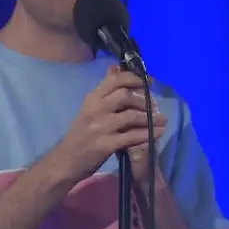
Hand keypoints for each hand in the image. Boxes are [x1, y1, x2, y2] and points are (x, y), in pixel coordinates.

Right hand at [53, 65, 167, 182]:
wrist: (66, 160)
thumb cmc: (80, 133)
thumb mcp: (89, 107)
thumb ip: (104, 89)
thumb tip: (115, 67)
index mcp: (92, 98)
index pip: (114, 80)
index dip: (134, 78)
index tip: (149, 82)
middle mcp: (95, 109)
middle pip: (125, 95)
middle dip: (144, 99)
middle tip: (155, 106)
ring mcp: (100, 127)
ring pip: (131, 116)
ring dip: (150, 118)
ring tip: (162, 120)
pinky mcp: (106, 145)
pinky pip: (132, 136)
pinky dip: (148, 134)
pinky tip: (158, 133)